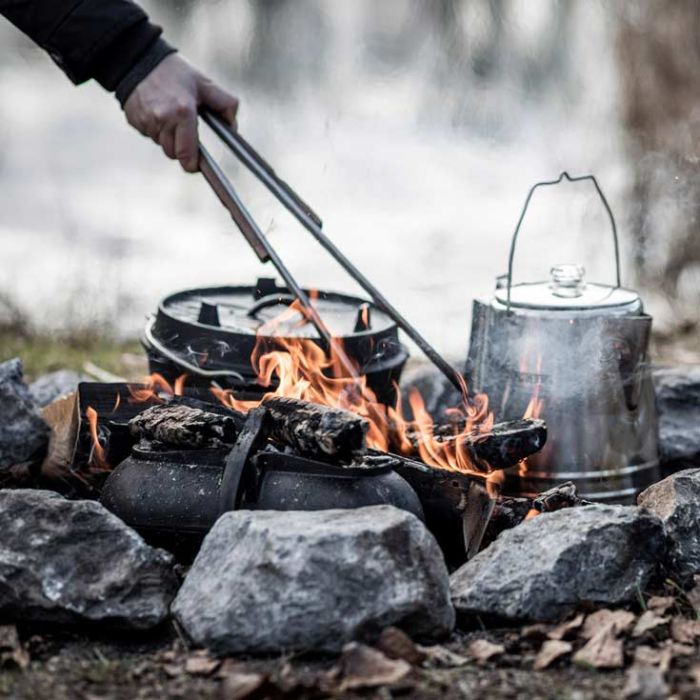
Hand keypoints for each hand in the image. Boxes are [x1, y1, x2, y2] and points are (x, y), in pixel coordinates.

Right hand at [124, 54, 238, 172]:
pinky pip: (148, 135)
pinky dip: (154, 129)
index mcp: (183, 113)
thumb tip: (233, 128)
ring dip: (168, 137)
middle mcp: (163, 120)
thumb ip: (225, 104)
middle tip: (185, 131)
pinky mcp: (134, 121)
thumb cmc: (174, 72)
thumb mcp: (205, 84)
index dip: (192, 164)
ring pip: (161, 145)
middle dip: (181, 148)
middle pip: (174, 154)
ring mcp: (146, 121)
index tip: (196, 163)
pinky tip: (156, 111)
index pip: (186, 155)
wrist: (138, 58)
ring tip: (170, 116)